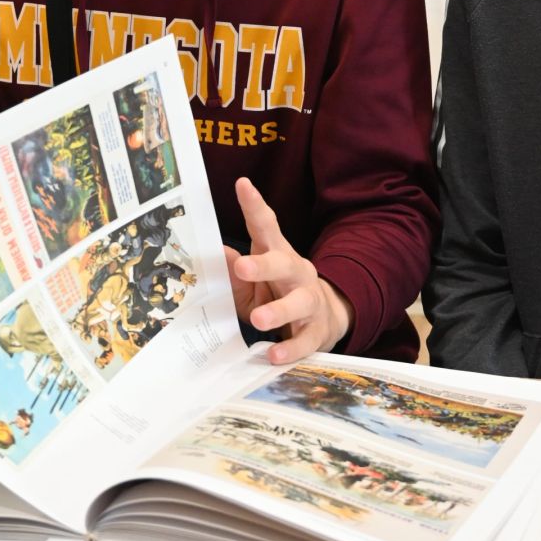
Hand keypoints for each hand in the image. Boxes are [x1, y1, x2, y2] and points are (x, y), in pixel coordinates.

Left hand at [223, 177, 353, 364]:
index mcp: (277, 254)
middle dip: (263, 265)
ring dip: (278, 310)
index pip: (266, 226)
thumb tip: (216, 254)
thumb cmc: (276, 295)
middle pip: (283, 264)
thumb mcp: (252, 284)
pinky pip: (304, 340)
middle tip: (243, 266)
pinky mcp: (316, 331)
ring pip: (298, 303)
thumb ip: (234, 272)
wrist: (325, 319)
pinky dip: (289, 349)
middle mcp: (296, 272)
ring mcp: (310, 301)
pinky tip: (273, 355)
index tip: (242, 185)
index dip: (255, 205)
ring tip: (258, 320)